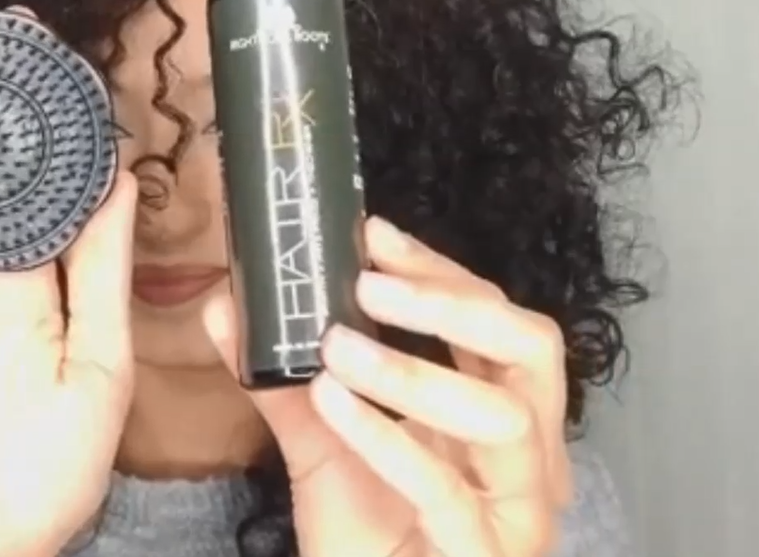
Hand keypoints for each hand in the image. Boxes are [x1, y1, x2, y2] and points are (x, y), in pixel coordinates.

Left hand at [203, 217, 572, 556]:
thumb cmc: (368, 541)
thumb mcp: (324, 451)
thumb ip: (283, 381)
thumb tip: (225, 307)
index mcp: (502, 413)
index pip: (496, 317)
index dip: (437, 270)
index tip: (371, 234)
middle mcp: (530, 455)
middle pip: (533, 346)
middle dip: (452, 303)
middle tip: (370, 284)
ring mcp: (518, 510)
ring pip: (503, 416)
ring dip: (414, 372)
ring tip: (335, 347)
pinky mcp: (486, 556)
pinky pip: (447, 492)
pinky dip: (387, 439)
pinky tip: (331, 403)